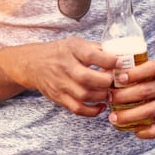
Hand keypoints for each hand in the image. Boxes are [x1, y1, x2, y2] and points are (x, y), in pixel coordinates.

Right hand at [0, 37, 119, 116]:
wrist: (34, 64)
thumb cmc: (61, 52)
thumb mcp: (77, 43)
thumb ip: (96, 49)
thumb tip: (120, 55)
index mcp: (72, 49)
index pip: (91, 55)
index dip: (109, 60)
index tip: (120, 63)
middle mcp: (65, 67)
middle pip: (88, 78)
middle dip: (106, 81)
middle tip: (115, 81)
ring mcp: (60, 84)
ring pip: (84, 95)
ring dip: (102, 96)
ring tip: (110, 92)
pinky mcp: (58, 97)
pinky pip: (77, 108)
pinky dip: (92, 111)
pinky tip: (101, 105)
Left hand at [107, 59, 154, 138]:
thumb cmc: (153, 76)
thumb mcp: (147, 65)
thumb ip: (130, 66)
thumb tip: (103, 72)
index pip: (152, 69)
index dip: (135, 73)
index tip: (118, 78)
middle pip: (146, 91)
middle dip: (124, 96)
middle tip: (108, 98)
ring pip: (150, 110)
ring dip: (129, 116)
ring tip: (113, 118)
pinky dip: (146, 132)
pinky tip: (134, 131)